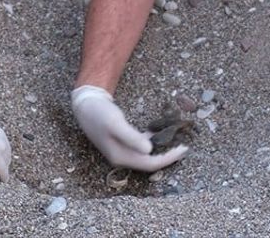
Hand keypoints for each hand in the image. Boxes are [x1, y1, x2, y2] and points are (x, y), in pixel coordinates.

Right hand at [71, 86, 188, 171]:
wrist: (85, 105)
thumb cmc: (100, 113)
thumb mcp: (116, 124)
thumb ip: (132, 138)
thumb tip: (149, 151)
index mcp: (121, 157)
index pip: (150, 164)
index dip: (168, 158)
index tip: (184, 149)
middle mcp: (121, 158)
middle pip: (149, 163)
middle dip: (167, 157)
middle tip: (184, 147)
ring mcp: (121, 151)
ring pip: (146, 156)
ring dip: (161, 150)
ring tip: (175, 140)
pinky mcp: (121, 143)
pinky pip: (141, 147)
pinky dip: (152, 142)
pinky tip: (159, 133)